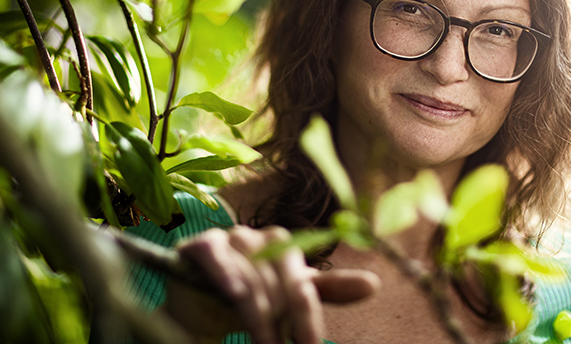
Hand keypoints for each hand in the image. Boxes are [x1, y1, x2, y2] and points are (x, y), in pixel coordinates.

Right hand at [164, 225, 378, 343]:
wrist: (195, 301)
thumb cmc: (250, 297)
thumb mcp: (288, 299)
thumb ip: (326, 291)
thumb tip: (374, 284)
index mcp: (286, 248)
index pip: (304, 286)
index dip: (308, 321)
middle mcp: (260, 238)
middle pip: (279, 284)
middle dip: (284, 324)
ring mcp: (230, 239)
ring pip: (250, 280)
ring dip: (258, 317)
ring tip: (264, 343)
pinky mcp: (201, 244)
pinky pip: (215, 254)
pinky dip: (224, 272)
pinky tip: (233, 292)